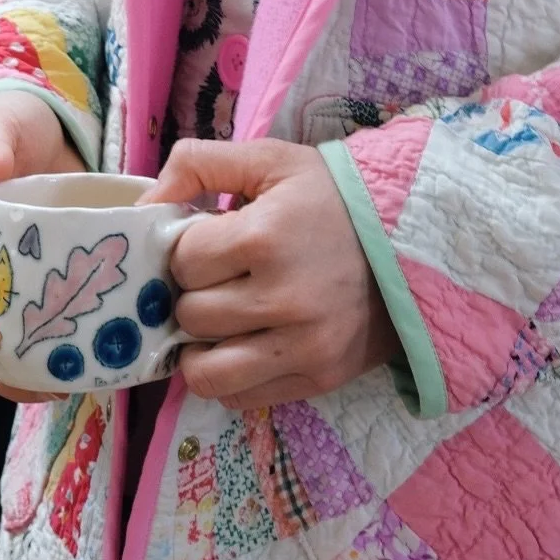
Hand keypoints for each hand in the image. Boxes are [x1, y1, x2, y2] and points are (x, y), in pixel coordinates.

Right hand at [0, 91, 86, 400]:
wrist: (43, 129)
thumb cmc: (5, 127)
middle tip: (38, 384)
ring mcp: (4, 280)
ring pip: (3, 341)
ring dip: (27, 370)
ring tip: (67, 383)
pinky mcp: (42, 283)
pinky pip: (42, 324)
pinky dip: (59, 346)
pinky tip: (89, 357)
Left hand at [144, 139, 399, 407]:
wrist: (416, 240)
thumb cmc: (336, 198)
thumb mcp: (272, 160)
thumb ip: (199, 163)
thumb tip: (143, 204)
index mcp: (265, 237)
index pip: (183, 261)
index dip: (193, 248)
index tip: (218, 241)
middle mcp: (283, 297)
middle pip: (190, 315)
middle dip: (199, 294)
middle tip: (225, 279)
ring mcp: (303, 344)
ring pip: (204, 372)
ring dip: (204, 348)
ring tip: (224, 323)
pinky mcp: (320, 376)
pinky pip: (240, 399)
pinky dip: (232, 377)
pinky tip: (248, 345)